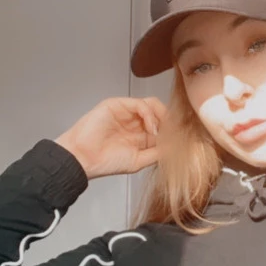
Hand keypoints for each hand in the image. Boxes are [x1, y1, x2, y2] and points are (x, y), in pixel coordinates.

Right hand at [54, 96, 168, 179]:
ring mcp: (126, 113)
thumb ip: (157, 152)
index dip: (173, 131)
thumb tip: (176, 147)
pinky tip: (150, 128)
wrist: (84, 159)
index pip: (163, 127)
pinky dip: (149, 114)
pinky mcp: (117, 104)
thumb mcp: (139, 160)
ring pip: (152, 105)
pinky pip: (140, 104)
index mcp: (140, 136)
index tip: (182, 139)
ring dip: (161, 117)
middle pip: (160, 113)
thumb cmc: (105, 162)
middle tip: (175, 132)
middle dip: (170, 122)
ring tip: (160, 132)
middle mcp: (134, 122)